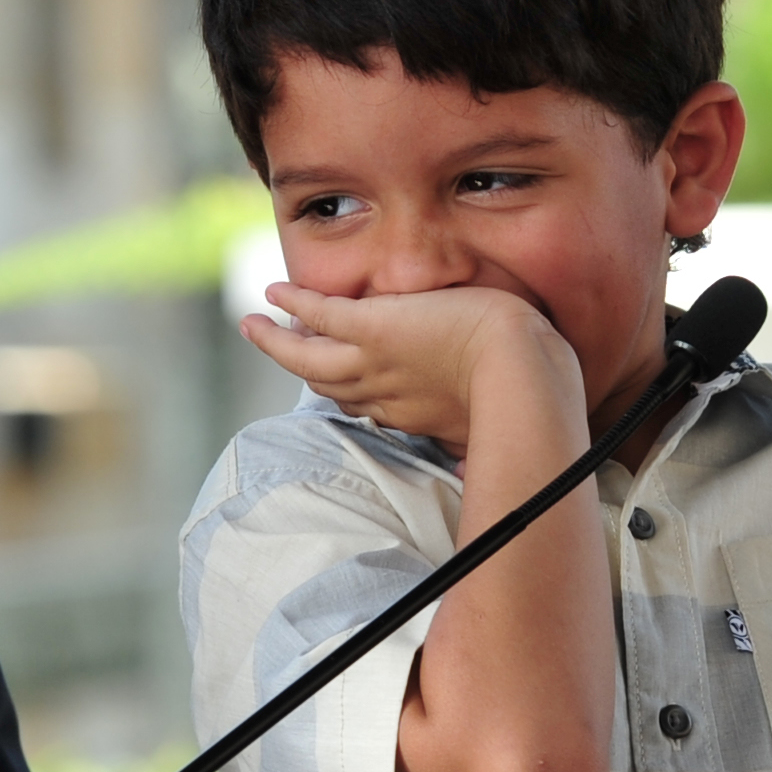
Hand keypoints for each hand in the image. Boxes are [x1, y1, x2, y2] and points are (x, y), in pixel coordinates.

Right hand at [239, 281, 574, 449]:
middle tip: (267, 343)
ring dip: (278, 341)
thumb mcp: (491, 429)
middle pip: (326, 382)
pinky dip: (294, 306)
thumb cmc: (520, 395)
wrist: (519, 370)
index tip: (328, 383)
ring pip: (311, 356)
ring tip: (251, 324)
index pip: (363, 404)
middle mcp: (384, 392)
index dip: (341, 391)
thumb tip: (465, 479)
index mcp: (412, 415)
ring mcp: (375, 361)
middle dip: (295, 363)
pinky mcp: (373, 328)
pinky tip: (273, 293)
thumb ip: (470, 452)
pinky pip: (321, 317)